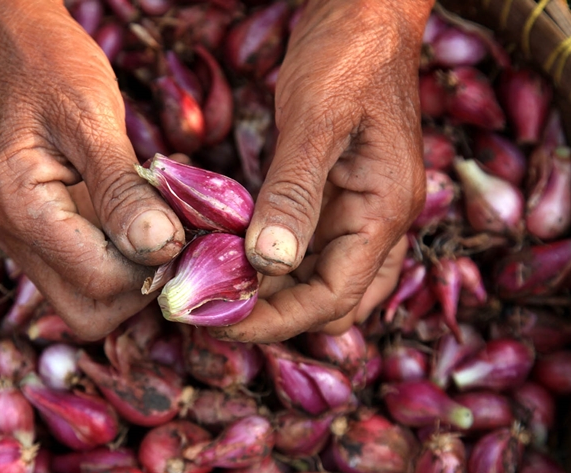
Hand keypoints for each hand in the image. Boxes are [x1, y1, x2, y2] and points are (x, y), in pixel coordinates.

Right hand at [0, 0, 184, 339]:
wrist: (7, 36)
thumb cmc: (46, 63)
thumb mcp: (89, 116)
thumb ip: (122, 189)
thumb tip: (161, 249)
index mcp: (18, 209)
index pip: (98, 283)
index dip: (152, 268)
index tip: (188, 230)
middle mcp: (14, 237)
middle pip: (87, 313)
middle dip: (141, 289)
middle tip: (178, 239)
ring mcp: (26, 237)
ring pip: (87, 297)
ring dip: (134, 274)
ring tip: (166, 223)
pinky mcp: (44, 229)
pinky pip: (87, 267)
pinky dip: (124, 254)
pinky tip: (147, 215)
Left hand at [213, 0, 432, 341]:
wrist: (362, 14)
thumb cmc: (347, 56)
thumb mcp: (316, 120)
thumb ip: (294, 193)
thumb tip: (268, 264)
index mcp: (385, 211)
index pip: (333, 298)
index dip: (276, 321)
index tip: (217, 322)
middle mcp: (377, 223)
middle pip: (329, 303)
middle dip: (272, 317)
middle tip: (207, 310)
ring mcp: (358, 213)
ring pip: (318, 283)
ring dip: (271, 296)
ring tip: (212, 291)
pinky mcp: (334, 199)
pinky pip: (305, 251)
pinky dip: (270, 264)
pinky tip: (230, 258)